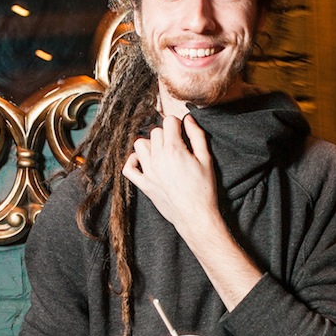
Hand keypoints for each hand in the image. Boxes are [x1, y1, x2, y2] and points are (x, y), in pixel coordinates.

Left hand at [122, 114, 218, 236]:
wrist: (195, 216)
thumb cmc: (204, 189)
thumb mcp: (206, 159)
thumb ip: (197, 136)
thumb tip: (188, 119)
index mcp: (174, 149)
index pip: (168, 121)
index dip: (178, 124)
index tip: (184, 133)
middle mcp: (157, 158)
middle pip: (155, 132)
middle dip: (166, 134)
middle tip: (177, 146)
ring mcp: (148, 172)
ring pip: (139, 144)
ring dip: (150, 145)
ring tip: (162, 153)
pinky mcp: (143, 184)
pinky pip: (128, 168)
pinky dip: (133, 162)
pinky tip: (145, 163)